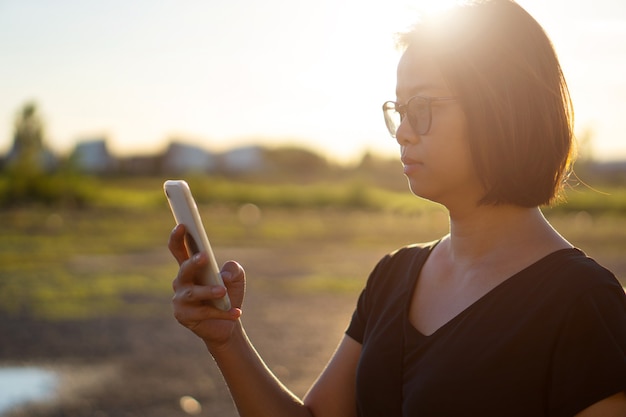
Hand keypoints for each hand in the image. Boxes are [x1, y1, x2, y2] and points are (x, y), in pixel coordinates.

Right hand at [169, 224, 243, 347]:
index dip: (178, 237)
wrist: (228, 323)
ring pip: (193, 293)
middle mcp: (181, 282)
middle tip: (205, 256)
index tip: (183, 225)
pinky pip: (204, 313)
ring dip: (208, 291)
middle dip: (193, 263)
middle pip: (184, 269)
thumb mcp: (236, 278)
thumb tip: (224, 277)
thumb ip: (234, 270)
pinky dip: (222, 313)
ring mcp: (180, 300)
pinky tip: (237, 313)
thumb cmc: (228, 294)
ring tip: (223, 291)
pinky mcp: (184, 317)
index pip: (179, 249)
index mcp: (190, 268)